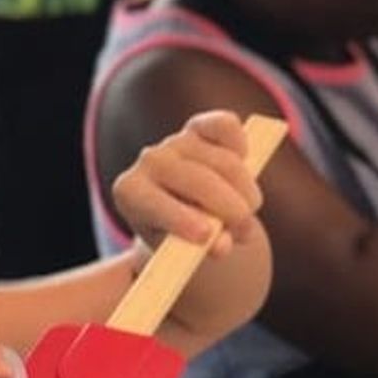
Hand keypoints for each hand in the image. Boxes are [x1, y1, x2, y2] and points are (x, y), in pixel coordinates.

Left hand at [110, 110, 269, 257]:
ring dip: (244, 192)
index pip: (153, 202)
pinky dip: (240, 143)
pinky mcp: (199, 127)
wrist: (180, 212)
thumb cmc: (176, 238)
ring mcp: (175, 141)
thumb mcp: (180, 252)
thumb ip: (197, 250)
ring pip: (222, 161)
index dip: (179, 217)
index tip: (205, 236)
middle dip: (227, 207)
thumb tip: (222, 244)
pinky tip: (246, 162)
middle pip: (197, 179)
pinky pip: (225, 126)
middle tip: (245, 231)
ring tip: (247, 219)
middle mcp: (149, 161)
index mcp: (130, 193)